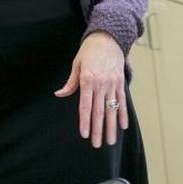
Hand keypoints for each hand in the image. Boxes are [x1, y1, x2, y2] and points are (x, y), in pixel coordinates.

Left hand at [56, 31, 127, 147]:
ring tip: (110, 141)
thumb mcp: (76, 64)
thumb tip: (59, 94)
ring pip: (112, 109)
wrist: (108, 38)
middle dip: (98, 129)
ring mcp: (112, 83)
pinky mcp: (120, 82)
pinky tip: (123, 126)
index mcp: (88, 79)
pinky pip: (122, 101)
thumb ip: (70, 82)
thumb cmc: (89, 52)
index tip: (85, 135)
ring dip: (111, 127)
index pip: (86, 105)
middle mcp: (101, 83)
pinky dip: (123, 114)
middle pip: (99, 111)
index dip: (85, 121)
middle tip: (97, 145)